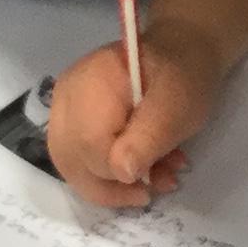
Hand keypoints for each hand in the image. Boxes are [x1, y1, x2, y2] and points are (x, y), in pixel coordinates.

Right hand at [47, 16, 223, 209]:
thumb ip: (148, 139)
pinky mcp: (74, 120)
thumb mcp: (177, 108)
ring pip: (72, 164)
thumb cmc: (182, 76)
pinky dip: (111, 174)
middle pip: (70, 158)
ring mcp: (65, 108)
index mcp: (89, 84)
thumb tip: (122, 173)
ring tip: (156, 180)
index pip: (88, 144)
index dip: (117, 172)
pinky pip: (80, 158)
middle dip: (111, 187)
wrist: (181, 53)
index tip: (154, 182)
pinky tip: (147, 171)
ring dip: (113, 184)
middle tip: (149, 193)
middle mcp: (66, 96)